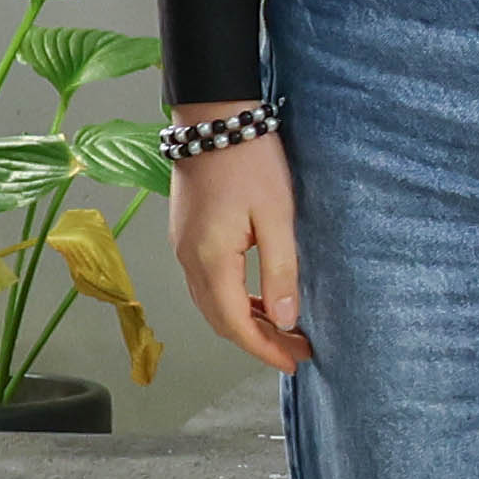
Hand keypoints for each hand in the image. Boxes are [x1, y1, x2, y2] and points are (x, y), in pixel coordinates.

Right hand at [169, 114, 305, 367]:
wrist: (214, 116)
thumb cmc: (249, 161)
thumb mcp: (277, 217)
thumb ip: (280, 271)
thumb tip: (284, 320)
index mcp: (210, 260)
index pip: (236, 324)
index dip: (265, 349)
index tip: (294, 362)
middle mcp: (189, 259)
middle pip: (220, 320)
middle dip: (257, 340)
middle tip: (296, 348)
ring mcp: (183, 246)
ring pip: (210, 302)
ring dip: (244, 320)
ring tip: (282, 327)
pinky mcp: (186, 233)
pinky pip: (206, 282)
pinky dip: (231, 298)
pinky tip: (257, 295)